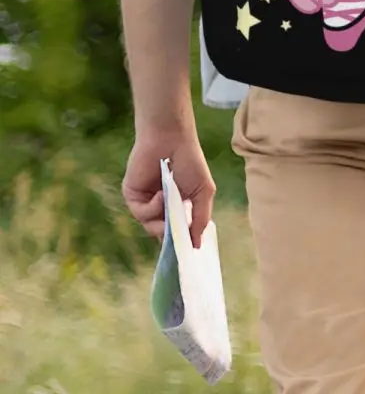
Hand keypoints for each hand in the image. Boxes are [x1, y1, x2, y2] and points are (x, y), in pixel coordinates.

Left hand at [122, 129, 214, 249]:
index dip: (180, 242)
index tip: (187, 253)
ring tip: (171, 202)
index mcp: (177, 206)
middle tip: (178, 236)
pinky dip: (153, 207)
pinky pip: (141, 213)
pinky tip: (161, 194)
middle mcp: (160, 207)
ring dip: (162, 219)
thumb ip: (201, 219)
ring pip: (151, 226)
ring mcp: (145, 202)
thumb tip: (197, 245)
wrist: (171, 140)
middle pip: (162, 234)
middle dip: (171, 236)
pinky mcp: (132, 196)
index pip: (177, 231)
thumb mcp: (203, 192)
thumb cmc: (191, 162)